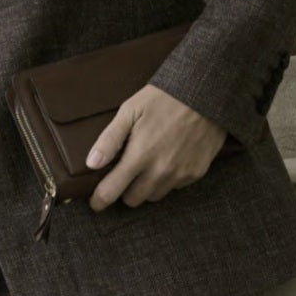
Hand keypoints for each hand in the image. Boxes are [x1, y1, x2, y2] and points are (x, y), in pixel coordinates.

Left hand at [87, 84, 226, 210]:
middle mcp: (161, 171)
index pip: (112, 192)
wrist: (204, 93)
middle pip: (133, 200)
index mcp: (140, 155)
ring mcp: (180, 174)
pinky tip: (167, 159)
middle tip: (124, 172)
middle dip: (124, 189)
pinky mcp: (196, 173)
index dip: (100, 200)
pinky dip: (167, 179)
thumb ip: (109, 139)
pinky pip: (174, 187)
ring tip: (147, 163)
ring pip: (154, 195)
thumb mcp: (130, 111)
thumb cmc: (162, 98)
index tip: (95, 202)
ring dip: (146, 186)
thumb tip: (91, 164)